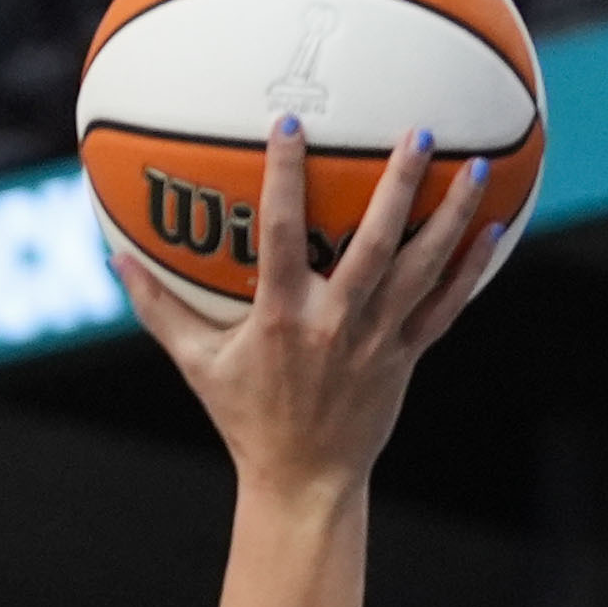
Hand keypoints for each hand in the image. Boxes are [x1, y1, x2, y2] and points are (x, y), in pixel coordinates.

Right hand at [113, 116, 509, 495]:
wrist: (304, 481)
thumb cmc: (245, 418)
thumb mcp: (195, 363)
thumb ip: (157, 307)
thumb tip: (114, 255)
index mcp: (282, 317)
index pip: (283, 234)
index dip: (287, 178)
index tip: (292, 125)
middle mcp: (336, 322)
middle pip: (375, 243)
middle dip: (399, 185)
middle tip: (419, 131)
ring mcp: (378, 339)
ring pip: (423, 269)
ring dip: (451, 216)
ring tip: (473, 165)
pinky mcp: (406, 355)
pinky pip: (445, 306)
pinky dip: (470, 268)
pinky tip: (493, 227)